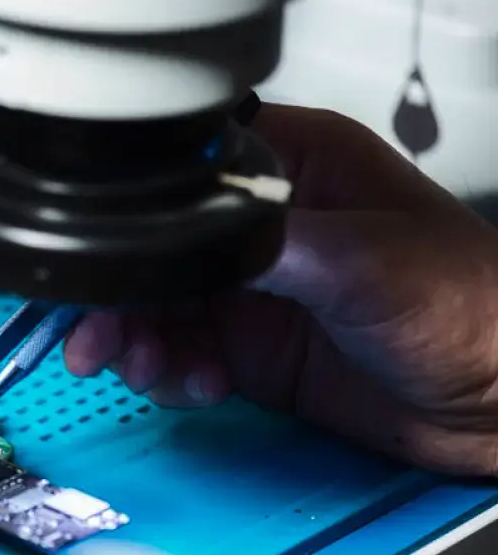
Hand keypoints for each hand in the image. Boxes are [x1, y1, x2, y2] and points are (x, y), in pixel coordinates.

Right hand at [64, 104, 497, 476]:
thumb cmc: (478, 310)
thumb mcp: (368, 262)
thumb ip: (270, 242)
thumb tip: (187, 233)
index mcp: (295, 168)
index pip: (181, 175)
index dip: (128, 216)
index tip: (96, 261)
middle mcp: (264, 227)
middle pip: (151, 250)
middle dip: (117, 297)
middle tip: (95, 336)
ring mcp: (252, 290)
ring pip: (153, 308)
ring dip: (133, 341)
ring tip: (139, 367)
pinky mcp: (250, 348)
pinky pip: (179, 356)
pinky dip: (170, 376)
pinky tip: (195, 386)